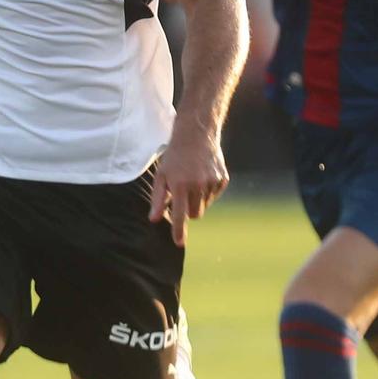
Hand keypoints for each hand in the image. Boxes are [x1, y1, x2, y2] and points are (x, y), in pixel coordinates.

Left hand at [148, 121, 228, 245]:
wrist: (196, 135)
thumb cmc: (174, 157)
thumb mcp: (161, 176)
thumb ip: (158, 199)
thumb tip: (154, 220)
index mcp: (180, 185)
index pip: (180, 215)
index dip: (179, 230)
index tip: (179, 243)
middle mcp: (198, 185)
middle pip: (195, 214)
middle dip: (188, 210)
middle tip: (182, 194)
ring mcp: (212, 182)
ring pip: (205, 206)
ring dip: (197, 200)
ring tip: (191, 181)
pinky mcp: (222, 179)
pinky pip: (214, 196)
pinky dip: (207, 192)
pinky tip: (202, 176)